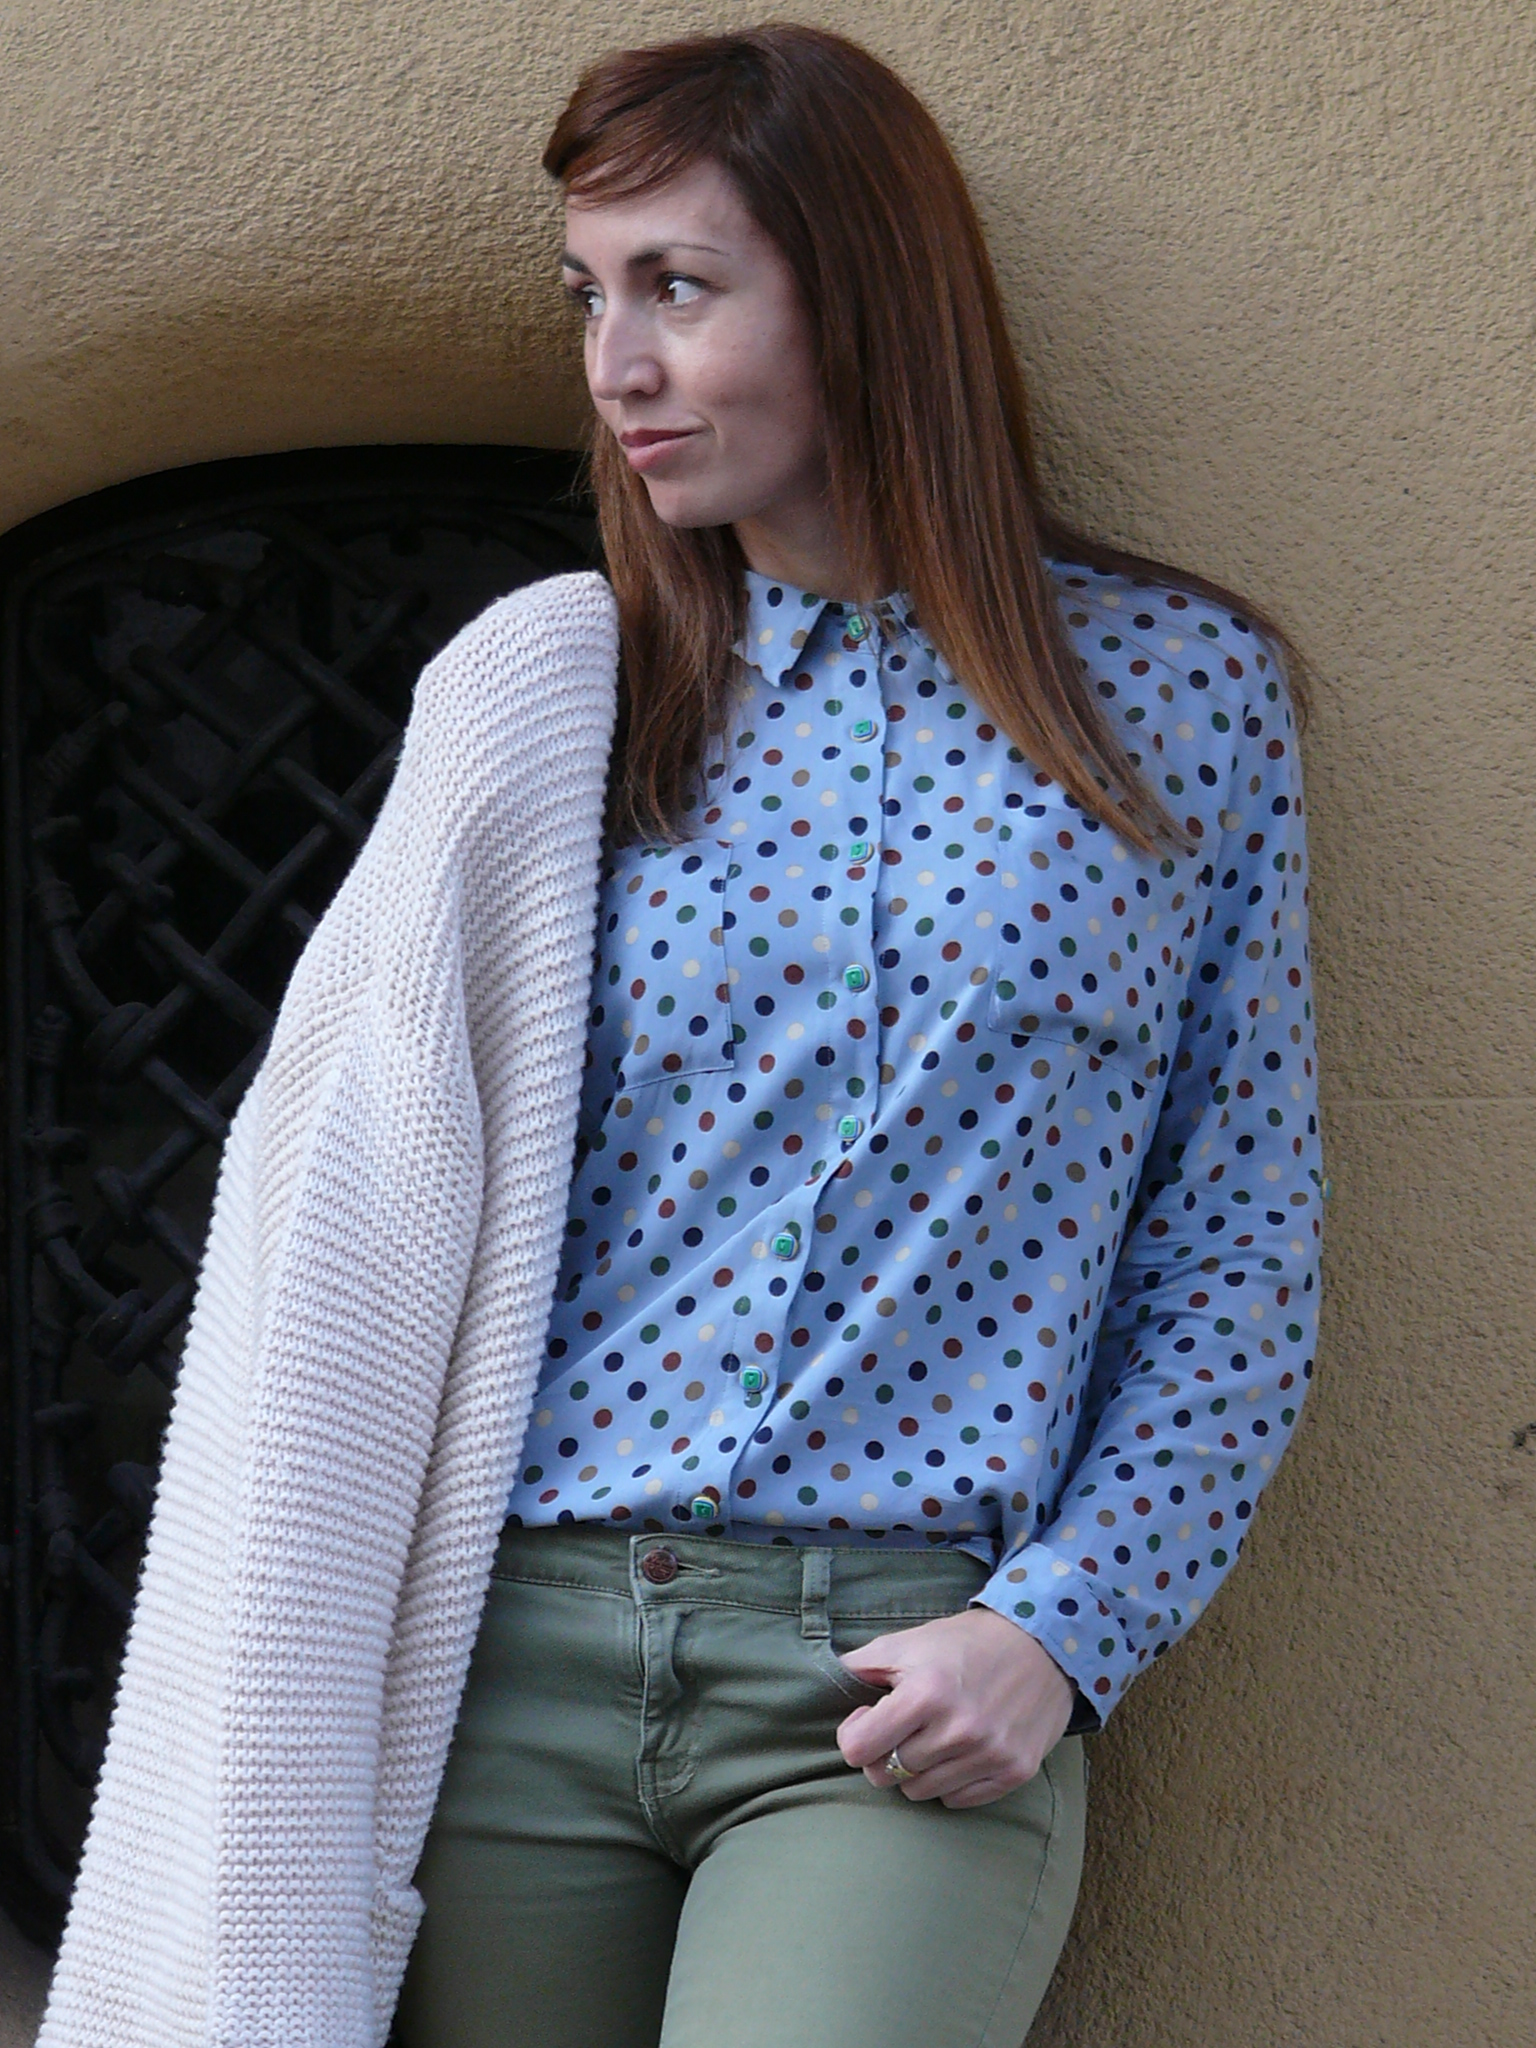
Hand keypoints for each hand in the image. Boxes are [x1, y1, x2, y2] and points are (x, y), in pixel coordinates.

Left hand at [834, 1606, 1075, 1808]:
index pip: (859, 1750)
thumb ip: (861, 1665)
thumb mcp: (908, 1642)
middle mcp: (958, 1729)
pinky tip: (958, 1751)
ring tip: (932, 1736)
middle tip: (901, 1728)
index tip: (869, 1718)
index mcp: (926, 1693)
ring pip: (919, 1792)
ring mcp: (989, 1754)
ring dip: (916, 1768)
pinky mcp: (1014, 1772)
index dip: (855, 1735)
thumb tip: (821, 1685)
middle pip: (886, 1775)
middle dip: (883, 1753)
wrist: (1041, 1645)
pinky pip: (956, 1800)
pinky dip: (949, 1781)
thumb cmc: (965, 1643)